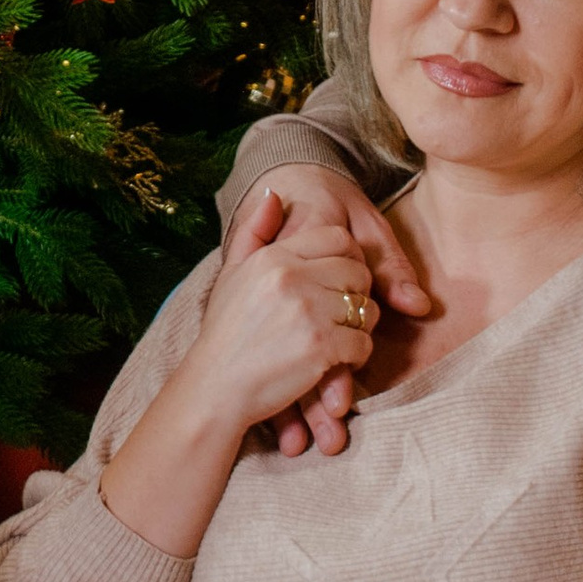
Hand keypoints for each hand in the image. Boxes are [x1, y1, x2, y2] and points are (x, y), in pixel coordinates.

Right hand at [239, 165, 426, 457]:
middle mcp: (292, 278)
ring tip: (336, 338)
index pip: (338, 238)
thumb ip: (253, 231)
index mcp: (274, 257)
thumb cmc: (226, 332)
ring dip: (358, 327)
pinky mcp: (321, 349)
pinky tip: (333, 363)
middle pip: (358, 272)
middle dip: (357, 294)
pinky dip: (355, 358)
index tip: (338, 282)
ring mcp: (308, 313)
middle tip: (341, 314)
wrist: (215, 388)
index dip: (348, 258)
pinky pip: (363, 344)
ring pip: (366, 309)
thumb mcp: (232, 274)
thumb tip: (273, 193)